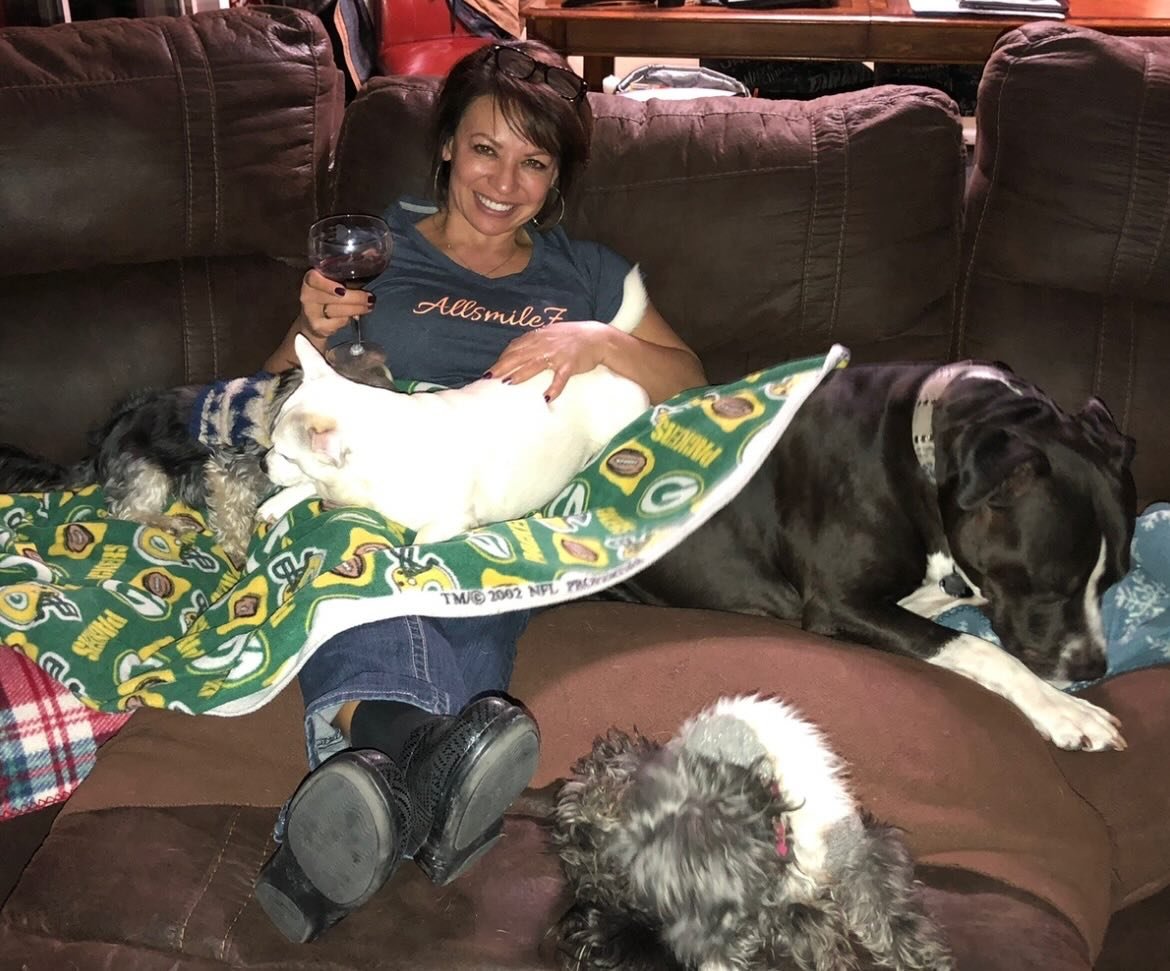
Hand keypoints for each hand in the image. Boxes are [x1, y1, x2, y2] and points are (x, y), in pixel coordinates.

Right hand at [299, 268, 375, 340]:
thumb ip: (346, 278)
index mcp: (310, 280)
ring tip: (368, 306)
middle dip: (355, 298)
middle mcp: (307, 296)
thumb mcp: (334, 284)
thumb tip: (369, 269)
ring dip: (356, 308)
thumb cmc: (329, 297)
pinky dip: (349, 319)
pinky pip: (338, 321)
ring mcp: (311, 312)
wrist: (314, 320)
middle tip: (370, 298)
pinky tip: (355, 315)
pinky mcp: (318, 327)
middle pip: (330, 297)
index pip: (313, 279)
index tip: (343, 289)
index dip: (327, 284)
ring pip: (336, 310)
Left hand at [487, 321, 613, 401]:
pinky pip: (560, 378)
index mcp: (540, 336)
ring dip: (521, 374)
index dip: (503, 357)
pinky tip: (546, 398)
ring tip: (508, 383)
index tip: (492, 368)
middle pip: (519, 356)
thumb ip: (536, 340)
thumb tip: (519, 348)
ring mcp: (557, 355)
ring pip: (535, 365)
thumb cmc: (574, 336)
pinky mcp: (569, 365)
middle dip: (503, 366)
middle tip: (489, 377)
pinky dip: (554, 388)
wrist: (597, 337)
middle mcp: (545, 344)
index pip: (516, 346)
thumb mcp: (552, 333)